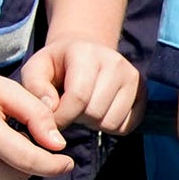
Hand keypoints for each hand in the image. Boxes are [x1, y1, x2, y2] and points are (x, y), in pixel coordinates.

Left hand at [21, 37, 142, 136]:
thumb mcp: (35, 69)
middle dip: (77, 119)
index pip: (78, 97)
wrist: (85, 53)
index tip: (51, 120)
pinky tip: (100, 112)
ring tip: (84, 108)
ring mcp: (133, 76)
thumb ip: (35, 88)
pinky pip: (127, 126)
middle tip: (70, 108)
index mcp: (86, 52)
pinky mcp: (143, 92)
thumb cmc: (56, 66)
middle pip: (95, 113)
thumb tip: (50, 108)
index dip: (61, 117)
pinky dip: (110, 126)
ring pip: (111, 122)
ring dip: (93, 124)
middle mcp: (115, 62)